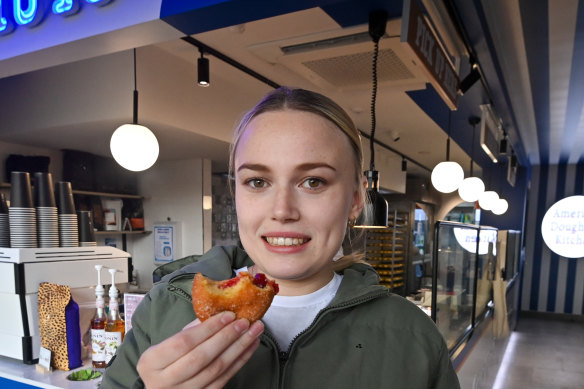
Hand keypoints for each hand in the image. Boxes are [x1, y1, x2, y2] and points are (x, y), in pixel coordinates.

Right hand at [136, 311, 263, 388]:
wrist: (161, 388)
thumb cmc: (165, 361)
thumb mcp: (166, 344)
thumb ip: (190, 329)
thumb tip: (219, 312)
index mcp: (151, 362)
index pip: (183, 342)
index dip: (208, 328)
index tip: (228, 315)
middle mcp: (164, 381)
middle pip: (201, 358)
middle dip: (226, 337)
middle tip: (244, 322)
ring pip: (215, 370)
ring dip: (239, 348)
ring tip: (254, 331)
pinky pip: (224, 379)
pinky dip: (240, 361)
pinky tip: (250, 346)